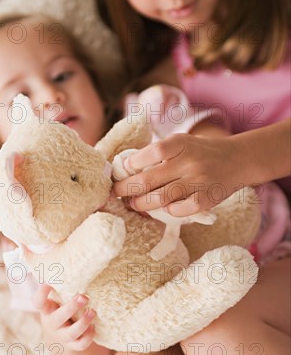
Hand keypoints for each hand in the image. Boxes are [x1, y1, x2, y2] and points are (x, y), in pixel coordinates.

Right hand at [33, 284, 95, 351]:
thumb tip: (63, 254)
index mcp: (46, 309)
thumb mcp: (56, 297)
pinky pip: (80, 344)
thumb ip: (59, 283)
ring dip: (83, 323)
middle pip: (57, 318)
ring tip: (93, 311)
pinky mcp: (72, 345)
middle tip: (83, 297)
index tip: (49, 283)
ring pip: (70, 334)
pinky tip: (94, 326)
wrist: (59, 335)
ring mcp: (61, 336)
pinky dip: (88, 336)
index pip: (38, 302)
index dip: (42, 293)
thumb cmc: (59, 307)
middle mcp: (51, 323)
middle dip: (70, 308)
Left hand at [113, 134, 238, 215]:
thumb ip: (159, 154)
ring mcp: (199, 181)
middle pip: (149, 179)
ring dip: (141, 203)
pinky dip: (168, 211)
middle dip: (126, 188)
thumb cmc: (200, 153)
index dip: (132, 164)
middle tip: (116, 192)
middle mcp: (189, 161)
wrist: (238, 160)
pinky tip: (162, 209)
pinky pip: (180, 210)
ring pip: (161, 197)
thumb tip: (126, 170)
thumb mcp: (182, 144)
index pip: (151, 152)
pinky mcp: (207, 199)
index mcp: (180, 143)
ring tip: (133, 204)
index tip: (121, 170)